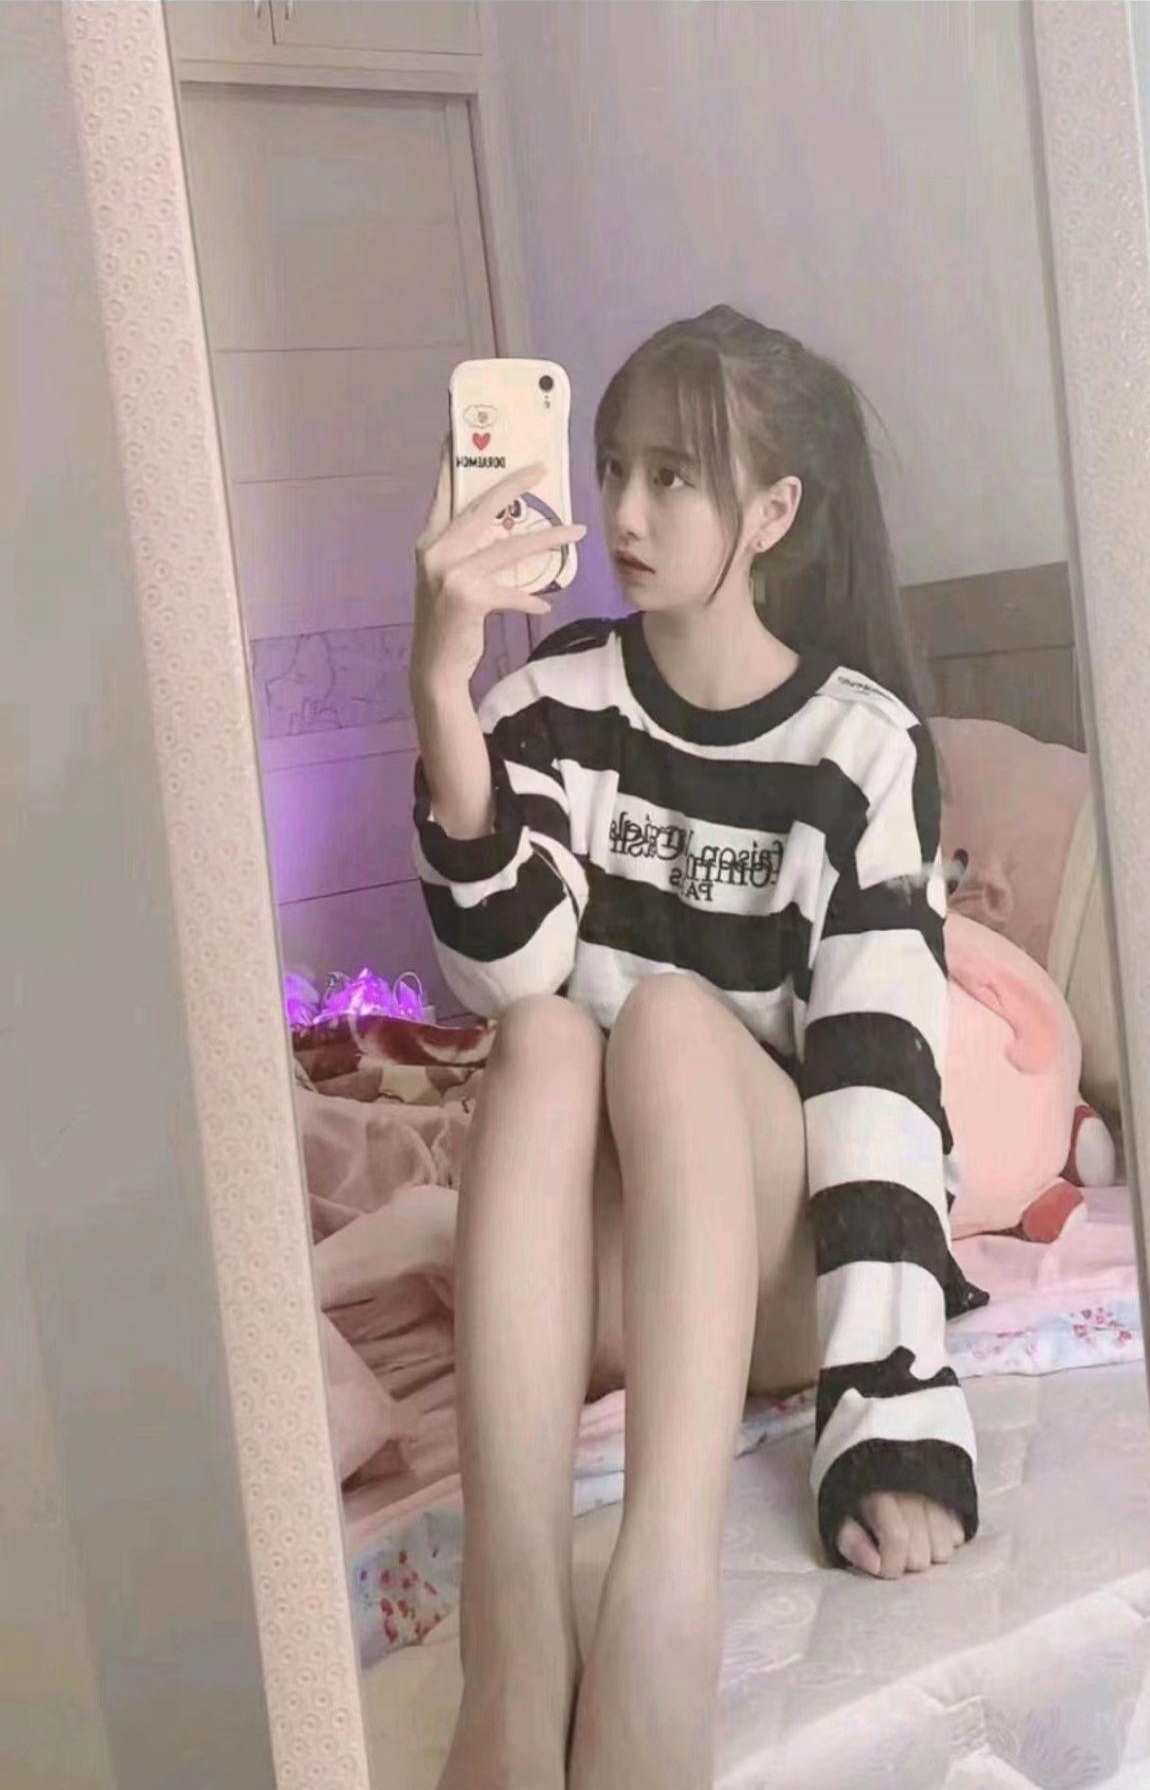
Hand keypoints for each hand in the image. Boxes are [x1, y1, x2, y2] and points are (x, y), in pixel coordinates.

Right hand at [411, 436, 586, 691]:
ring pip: (509, 547)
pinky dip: (530, 598)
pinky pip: (511, 592)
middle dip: (516, 485)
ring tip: (576, 531)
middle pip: (483, 509)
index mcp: (429, 542)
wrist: (434, 666)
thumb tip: (504, 529)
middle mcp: (435, 551)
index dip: (453, 463)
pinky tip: (545, 603)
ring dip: (547, 539)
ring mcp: (450, 574)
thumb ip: (471, 551)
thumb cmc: (448, 621)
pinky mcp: (468, 598)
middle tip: (543, 467)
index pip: (444, 494)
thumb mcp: (451, 578)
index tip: (459, 433)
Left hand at [836, 1492, 965, 1578]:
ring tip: (912, 1537)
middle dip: (905, 1561)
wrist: (878, 1447)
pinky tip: (928, 1527)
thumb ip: (849, 1540)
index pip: (896, 1541)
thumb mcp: (838, 1510)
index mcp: (880, 1493)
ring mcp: (939, 1493)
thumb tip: (875, 1564)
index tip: (878, 1562)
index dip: (888, 1565)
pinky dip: (945, 1539)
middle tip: (894, 1547)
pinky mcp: (956, 1495)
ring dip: (927, 1552)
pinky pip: (959, 1537)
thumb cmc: (857, 1487)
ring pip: (944, 1551)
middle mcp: (914, 1492)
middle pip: (921, 1556)